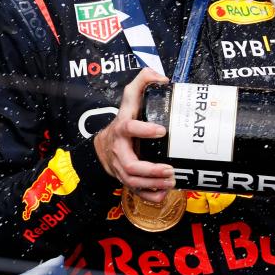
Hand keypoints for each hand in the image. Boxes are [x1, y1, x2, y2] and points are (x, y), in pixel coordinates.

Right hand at [93, 68, 175, 203]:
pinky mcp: (126, 179)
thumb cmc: (123, 119)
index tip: (162, 130)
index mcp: (123, 128)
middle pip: (131, 165)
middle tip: (170, 169)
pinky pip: (136, 192)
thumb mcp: (130, 97)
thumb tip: (162, 78)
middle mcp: (120, 150)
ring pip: (133, 181)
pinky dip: (150, 196)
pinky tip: (164, 194)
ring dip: (153, 184)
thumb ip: (143, 81)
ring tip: (171, 181)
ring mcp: (122, 167)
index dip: (144, 129)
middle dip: (151, 170)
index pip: (129, 127)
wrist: (102, 146)